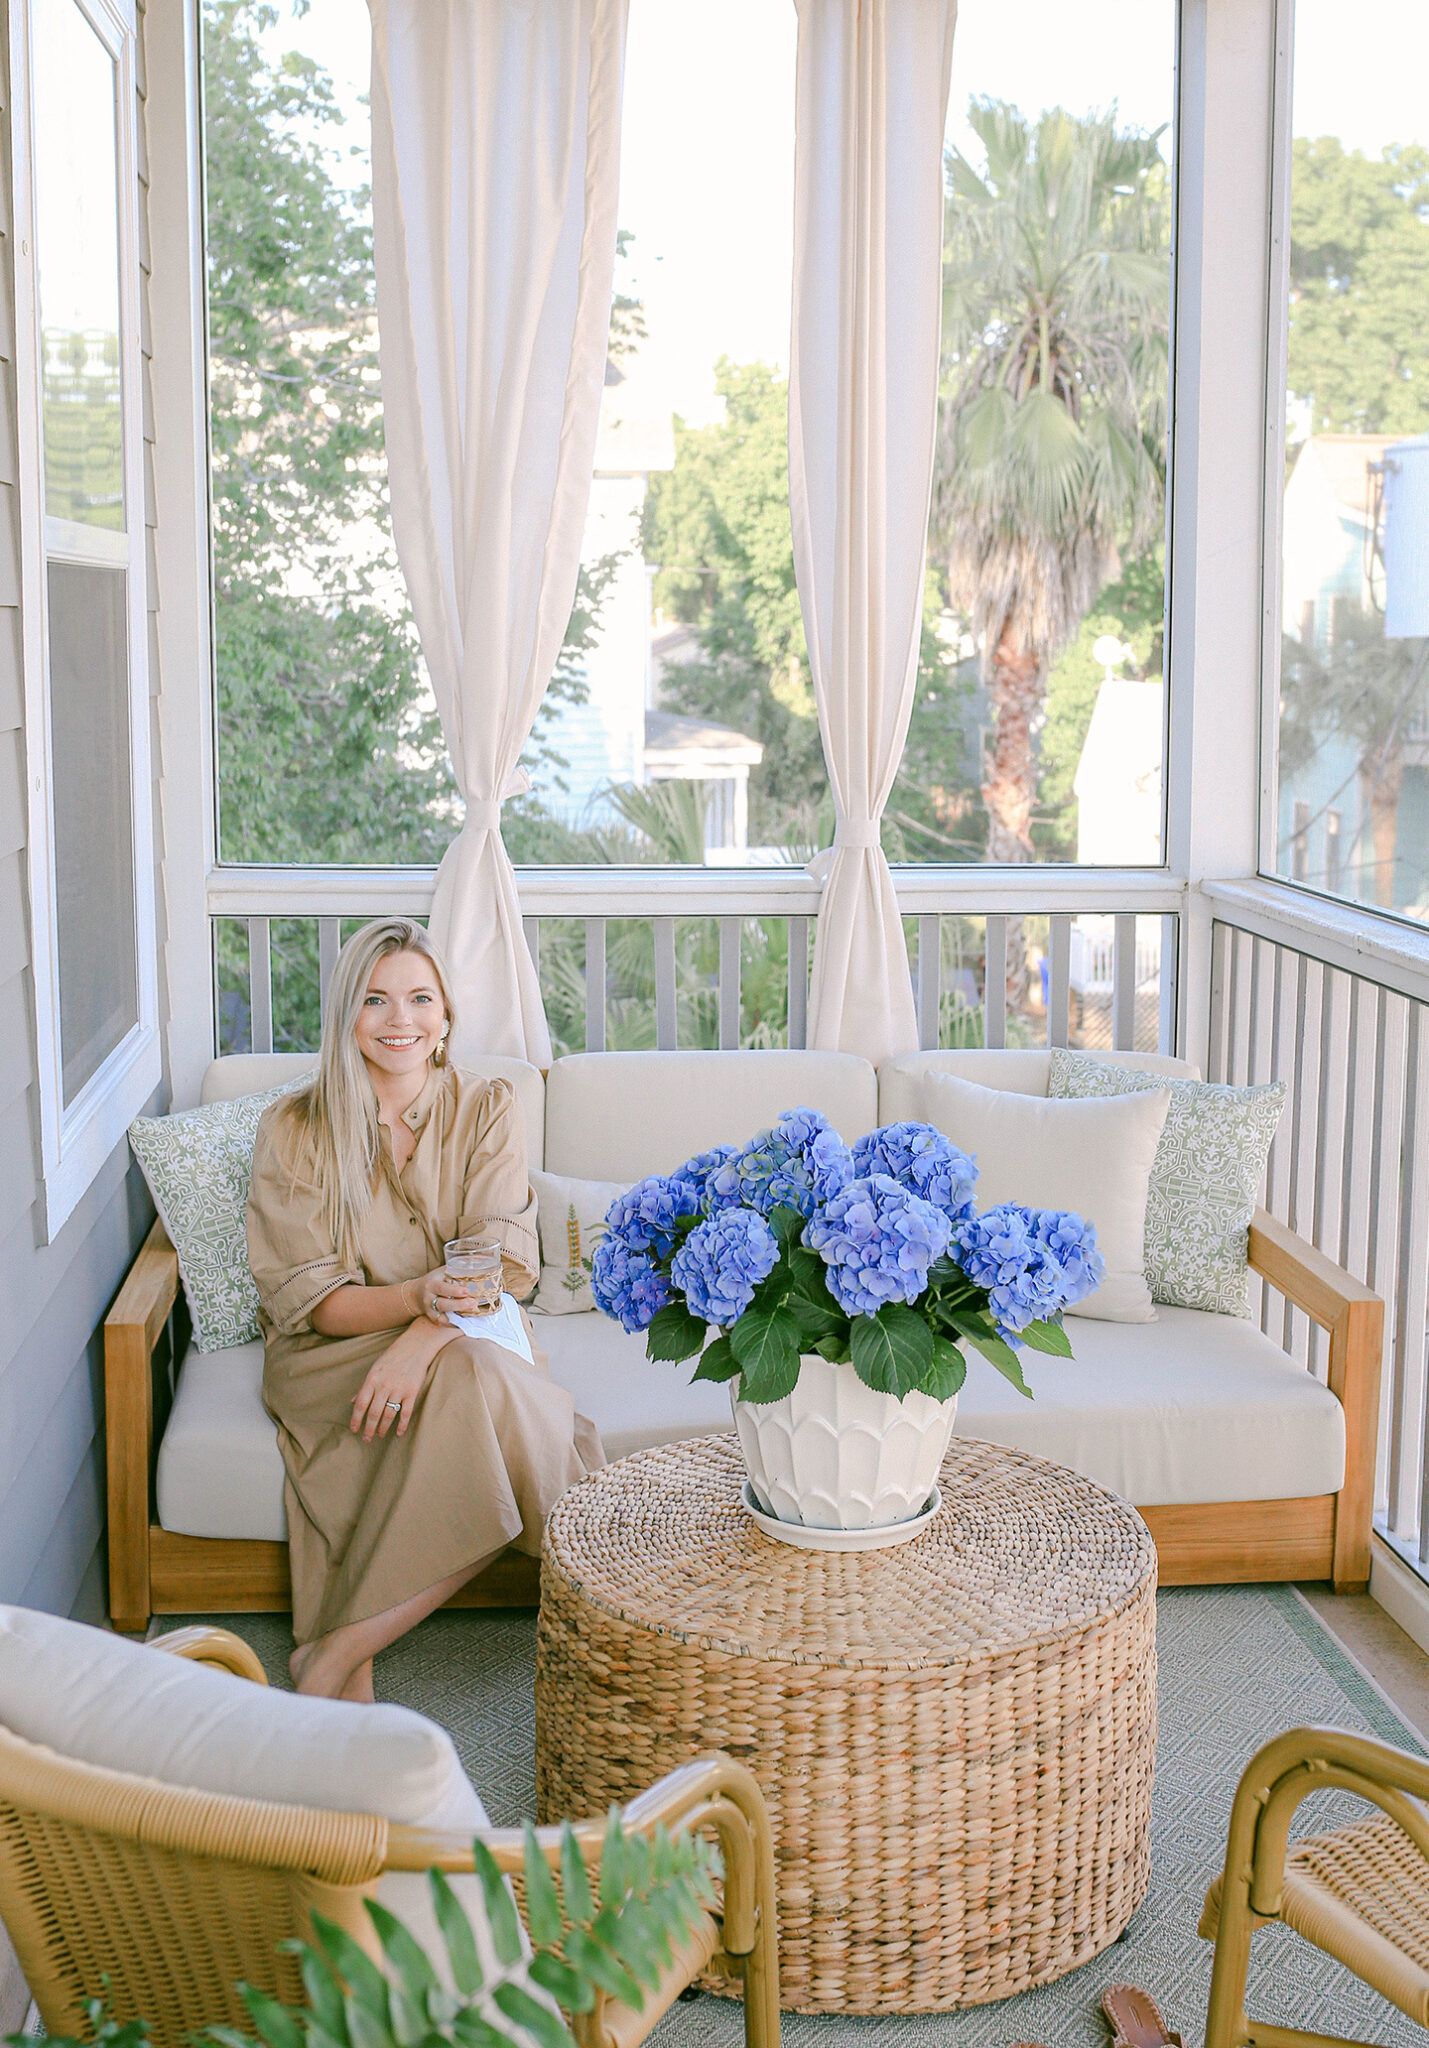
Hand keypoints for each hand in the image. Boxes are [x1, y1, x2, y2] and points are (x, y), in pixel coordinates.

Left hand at [350, 1323, 438, 1441]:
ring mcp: (398, 1389)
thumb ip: (364, 1386)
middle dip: (368, 1428)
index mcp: (372, 1380)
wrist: (415, 1346)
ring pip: (388, 1414)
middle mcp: (384, 1386)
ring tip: (379, 1435)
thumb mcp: (374, 1369)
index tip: (354, 1430)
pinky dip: (402, 1424)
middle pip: (373, 1412)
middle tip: (366, 1439)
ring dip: (383, 1428)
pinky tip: (398, 1433)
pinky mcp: (412, 1391)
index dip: (356, 1419)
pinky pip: (406, 1412)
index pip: (361, 1404)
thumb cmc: (392, 1357)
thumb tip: (353, 1401)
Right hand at [406, 1266, 494, 1323]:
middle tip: (474, 1303)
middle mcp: (429, 1299)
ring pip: (442, 1317)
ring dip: (458, 1316)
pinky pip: (443, 1324)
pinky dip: (454, 1324)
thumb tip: (480, 1261)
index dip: (455, 1291)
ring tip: (472, 1312)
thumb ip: (457, 1269)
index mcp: (432, 1285)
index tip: (467, 1291)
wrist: (415, 1294)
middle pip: (443, 1304)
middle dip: (459, 1305)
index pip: (442, 1288)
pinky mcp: (433, 1319)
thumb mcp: (442, 1272)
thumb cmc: (435, 1280)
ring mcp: (430, 1311)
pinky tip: (465, 1322)